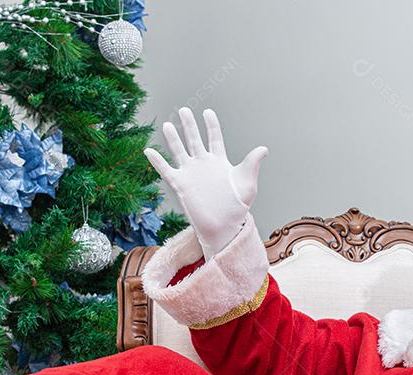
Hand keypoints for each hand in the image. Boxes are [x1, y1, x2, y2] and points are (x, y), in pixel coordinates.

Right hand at [144, 107, 267, 259]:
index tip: (208, 112)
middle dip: (189, 125)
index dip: (211, 125)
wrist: (223, 226)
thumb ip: (251, 163)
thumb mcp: (247, 183)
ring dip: (173, 138)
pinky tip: (149, 151)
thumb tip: (263, 148)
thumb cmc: (237, 207)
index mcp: (220, 162)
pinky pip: (166, 170)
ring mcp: (191, 173)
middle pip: (194, 139)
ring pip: (179, 151)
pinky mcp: (181, 184)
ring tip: (167, 124)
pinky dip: (157, 161)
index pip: (214, 138)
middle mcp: (203, 165)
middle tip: (184, 110)